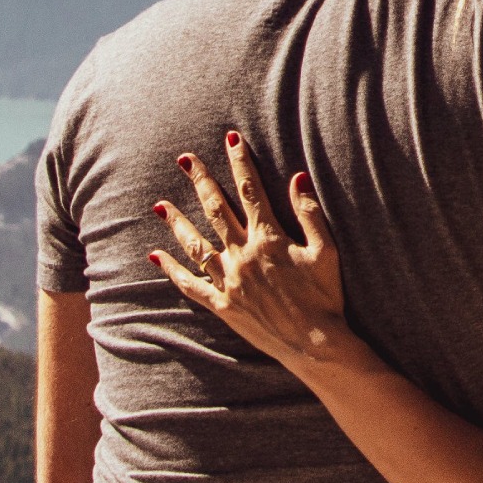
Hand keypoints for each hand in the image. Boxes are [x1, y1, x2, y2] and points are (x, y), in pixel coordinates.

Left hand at [150, 132, 348, 366]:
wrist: (315, 343)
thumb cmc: (326, 297)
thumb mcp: (326, 251)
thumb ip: (310, 214)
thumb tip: (298, 178)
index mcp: (269, 239)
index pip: (251, 191)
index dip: (240, 163)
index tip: (231, 139)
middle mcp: (242, 255)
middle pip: (216, 210)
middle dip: (201, 181)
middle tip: (185, 159)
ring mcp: (229, 281)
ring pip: (196, 245)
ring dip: (177, 223)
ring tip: (160, 205)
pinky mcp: (222, 305)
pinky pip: (190, 285)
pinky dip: (171, 270)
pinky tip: (156, 256)